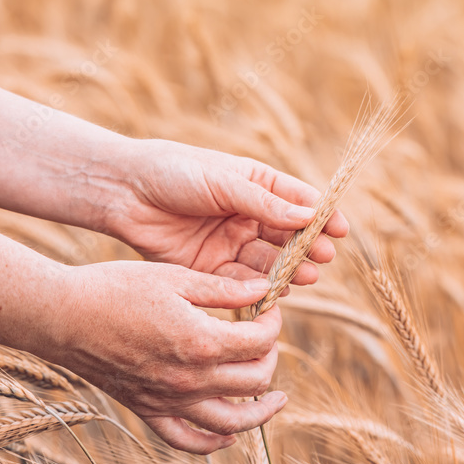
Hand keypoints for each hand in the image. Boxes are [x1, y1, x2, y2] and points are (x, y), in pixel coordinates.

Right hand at [50, 260, 286, 453]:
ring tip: (277, 399)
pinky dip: (213, 444)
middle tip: (264, 338)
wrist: (60, 315)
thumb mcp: (173, 277)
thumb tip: (266, 291)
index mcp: (201, 342)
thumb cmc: (114, 288)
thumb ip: (223, 288)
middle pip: (254, 380)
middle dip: (270, 356)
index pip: (259, 342)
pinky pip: (187, 440)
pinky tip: (228, 436)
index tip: (268, 308)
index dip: (273, 323)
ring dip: (261, 412)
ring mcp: (169, 400)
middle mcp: (190, 379)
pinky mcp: (147, 410)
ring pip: (231, 422)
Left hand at [103, 139, 349, 283]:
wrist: (124, 192)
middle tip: (323, 259)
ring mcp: (230, 243)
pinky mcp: (210, 268)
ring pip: (268, 262)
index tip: (340, 230)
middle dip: (307, 249)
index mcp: (256, 185)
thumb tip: (310, 216)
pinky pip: (240, 282)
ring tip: (304, 277)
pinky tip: (272, 291)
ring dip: (288, 271)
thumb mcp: (223, 181)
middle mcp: (248, 216)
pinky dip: (258, 288)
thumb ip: (264, 202)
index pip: (298, 202)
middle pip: (288, 237)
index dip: (321, 216)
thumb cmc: (173, 172)